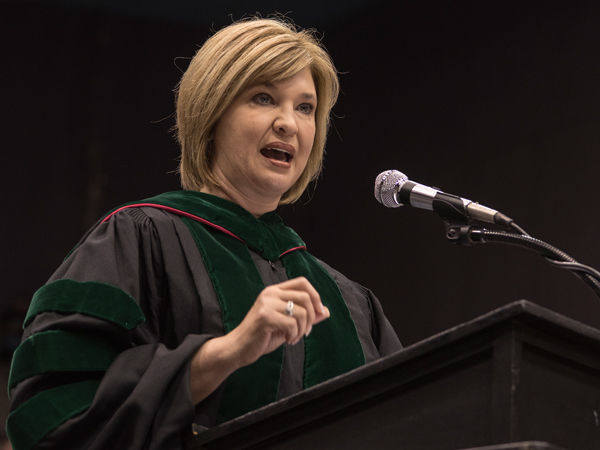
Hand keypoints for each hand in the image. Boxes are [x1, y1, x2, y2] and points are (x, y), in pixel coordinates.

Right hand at [190, 277, 329, 403]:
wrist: (239, 348)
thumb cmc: (262, 336)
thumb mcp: (287, 323)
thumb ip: (305, 316)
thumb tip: (326, 311)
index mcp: (275, 291)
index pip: (302, 282)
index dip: (315, 295)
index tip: (318, 312)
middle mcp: (271, 293)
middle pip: (305, 296)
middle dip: (312, 317)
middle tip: (306, 332)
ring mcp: (267, 303)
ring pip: (301, 312)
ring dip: (302, 329)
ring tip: (293, 338)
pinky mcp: (265, 316)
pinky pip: (292, 324)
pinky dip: (294, 335)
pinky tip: (287, 340)